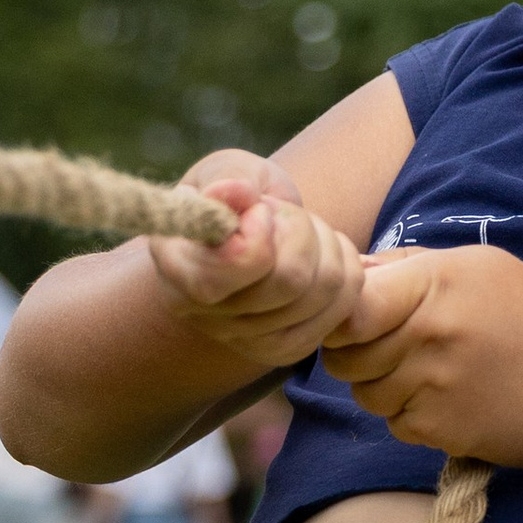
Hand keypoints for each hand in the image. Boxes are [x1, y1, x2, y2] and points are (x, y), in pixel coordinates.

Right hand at [146, 154, 364, 369]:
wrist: (241, 241)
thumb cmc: (230, 201)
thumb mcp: (223, 171)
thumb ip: (228, 177)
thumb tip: (238, 192)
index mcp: (177, 266)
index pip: (241, 263)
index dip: (264, 228)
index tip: (257, 210)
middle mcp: (204, 316)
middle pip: (292, 279)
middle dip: (302, 229)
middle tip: (284, 215)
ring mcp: (246, 342)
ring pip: (325, 290)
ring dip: (327, 245)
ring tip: (301, 233)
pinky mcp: (286, 350)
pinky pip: (345, 306)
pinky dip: (345, 268)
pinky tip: (321, 256)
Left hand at [320, 244, 522, 477]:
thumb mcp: (477, 267)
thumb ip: (406, 267)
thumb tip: (346, 275)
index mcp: (436, 282)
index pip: (351, 302)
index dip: (342, 314)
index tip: (355, 318)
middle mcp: (429, 332)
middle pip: (345, 354)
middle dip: (358, 354)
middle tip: (396, 348)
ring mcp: (432, 385)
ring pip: (364, 393)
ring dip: (384, 388)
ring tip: (430, 374)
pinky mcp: (439, 430)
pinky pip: (394, 424)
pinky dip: (410, 417)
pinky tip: (448, 402)